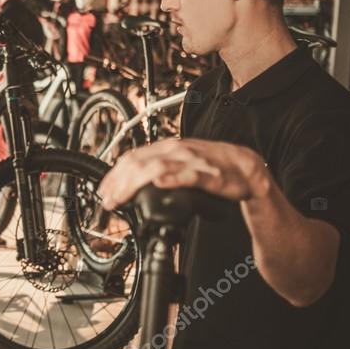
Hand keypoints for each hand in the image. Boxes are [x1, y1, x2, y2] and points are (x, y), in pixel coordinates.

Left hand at [97, 138, 270, 210]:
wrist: (246, 166)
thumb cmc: (213, 166)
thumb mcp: (180, 163)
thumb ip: (159, 168)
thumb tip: (133, 182)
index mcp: (167, 148)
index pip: (133, 157)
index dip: (114, 174)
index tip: (103, 191)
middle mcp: (176, 151)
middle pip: (139, 163)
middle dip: (118, 183)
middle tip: (107, 200)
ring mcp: (192, 162)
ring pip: (156, 168)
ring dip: (134, 184)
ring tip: (121, 198)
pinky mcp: (209, 175)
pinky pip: (188, 176)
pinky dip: (172, 179)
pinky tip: (158, 184)